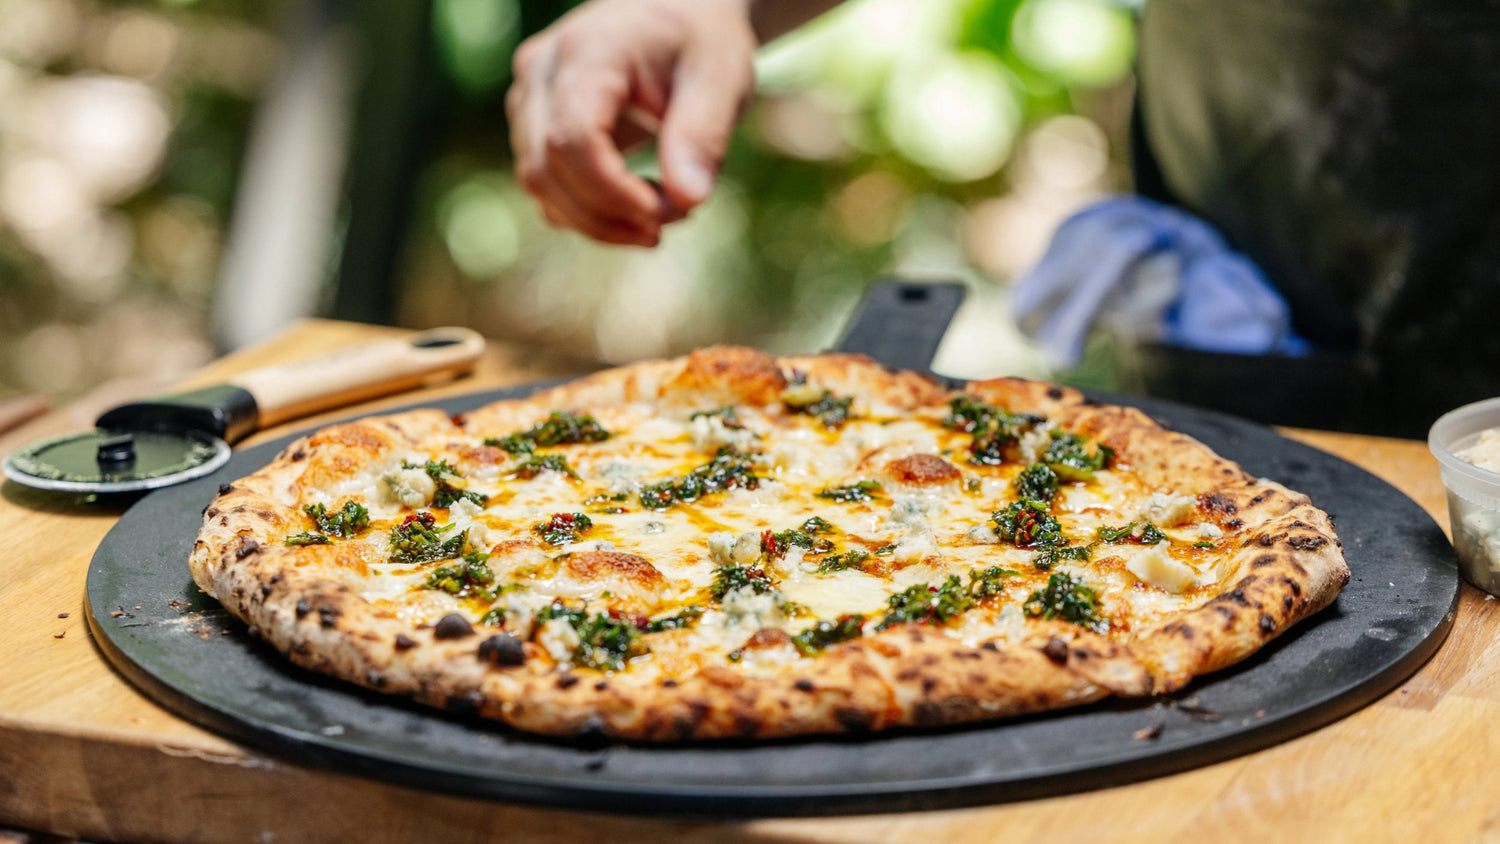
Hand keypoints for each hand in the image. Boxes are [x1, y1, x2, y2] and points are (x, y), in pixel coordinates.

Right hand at [507, 0, 757, 245]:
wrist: (675, 16)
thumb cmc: (699, 42)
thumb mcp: (720, 78)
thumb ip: (703, 135)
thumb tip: (688, 200)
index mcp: (588, 49)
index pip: (573, 137)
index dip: (614, 191)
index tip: (670, 212)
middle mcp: (542, 70)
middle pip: (547, 169)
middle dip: (610, 214)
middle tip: (679, 216)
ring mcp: (529, 98)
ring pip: (539, 184)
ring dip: (600, 220)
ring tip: (664, 211)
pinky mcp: (532, 125)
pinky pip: (546, 186)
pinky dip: (589, 212)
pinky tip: (637, 205)